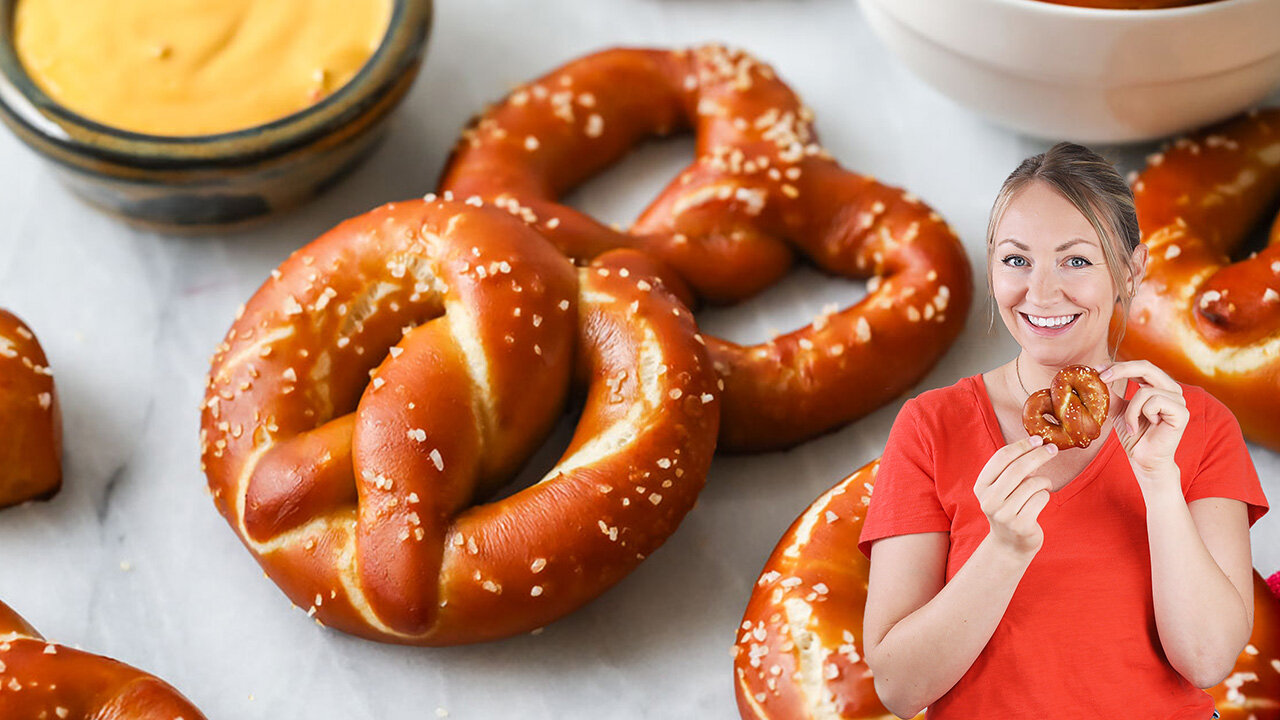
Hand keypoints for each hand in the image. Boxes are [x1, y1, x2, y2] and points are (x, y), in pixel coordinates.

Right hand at [973, 435, 1056, 557]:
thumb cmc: (1009, 507)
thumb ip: (1011, 469)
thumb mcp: (1002, 488)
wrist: (1010, 543)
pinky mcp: (1020, 525)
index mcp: (981, 486)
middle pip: (1018, 468)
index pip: (1001, 458)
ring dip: (1044, 481)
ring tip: (1044, 485)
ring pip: (1032, 484)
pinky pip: (1041, 498)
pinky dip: (1045, 495)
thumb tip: (1036, 445)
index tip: (1037, 439)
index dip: (1021, 446)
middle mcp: (989, 500)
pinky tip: (1040, 501)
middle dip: (1038, 455)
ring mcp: (1003, 514)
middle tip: (1052, 449)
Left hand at [1097, 360, 1187, 484]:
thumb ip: (1111, 394)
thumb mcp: (1118, 410)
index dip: (1118, 365)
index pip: (1139, 366)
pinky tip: (1144, 427)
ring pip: (1145, 391)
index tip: (1097, 368)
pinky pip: (1154, 403)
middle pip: (1146, 367)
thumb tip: (1095, 377)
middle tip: (1102, 377)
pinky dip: (1141, 415)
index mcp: (1158, 385)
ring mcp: (1179, 400)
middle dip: (1120, 370)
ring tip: (1131, 425)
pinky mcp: (1181, 412)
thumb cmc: (1134, 435)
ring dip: (1131, 410)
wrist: (1144, 459)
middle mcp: (1171, 389)